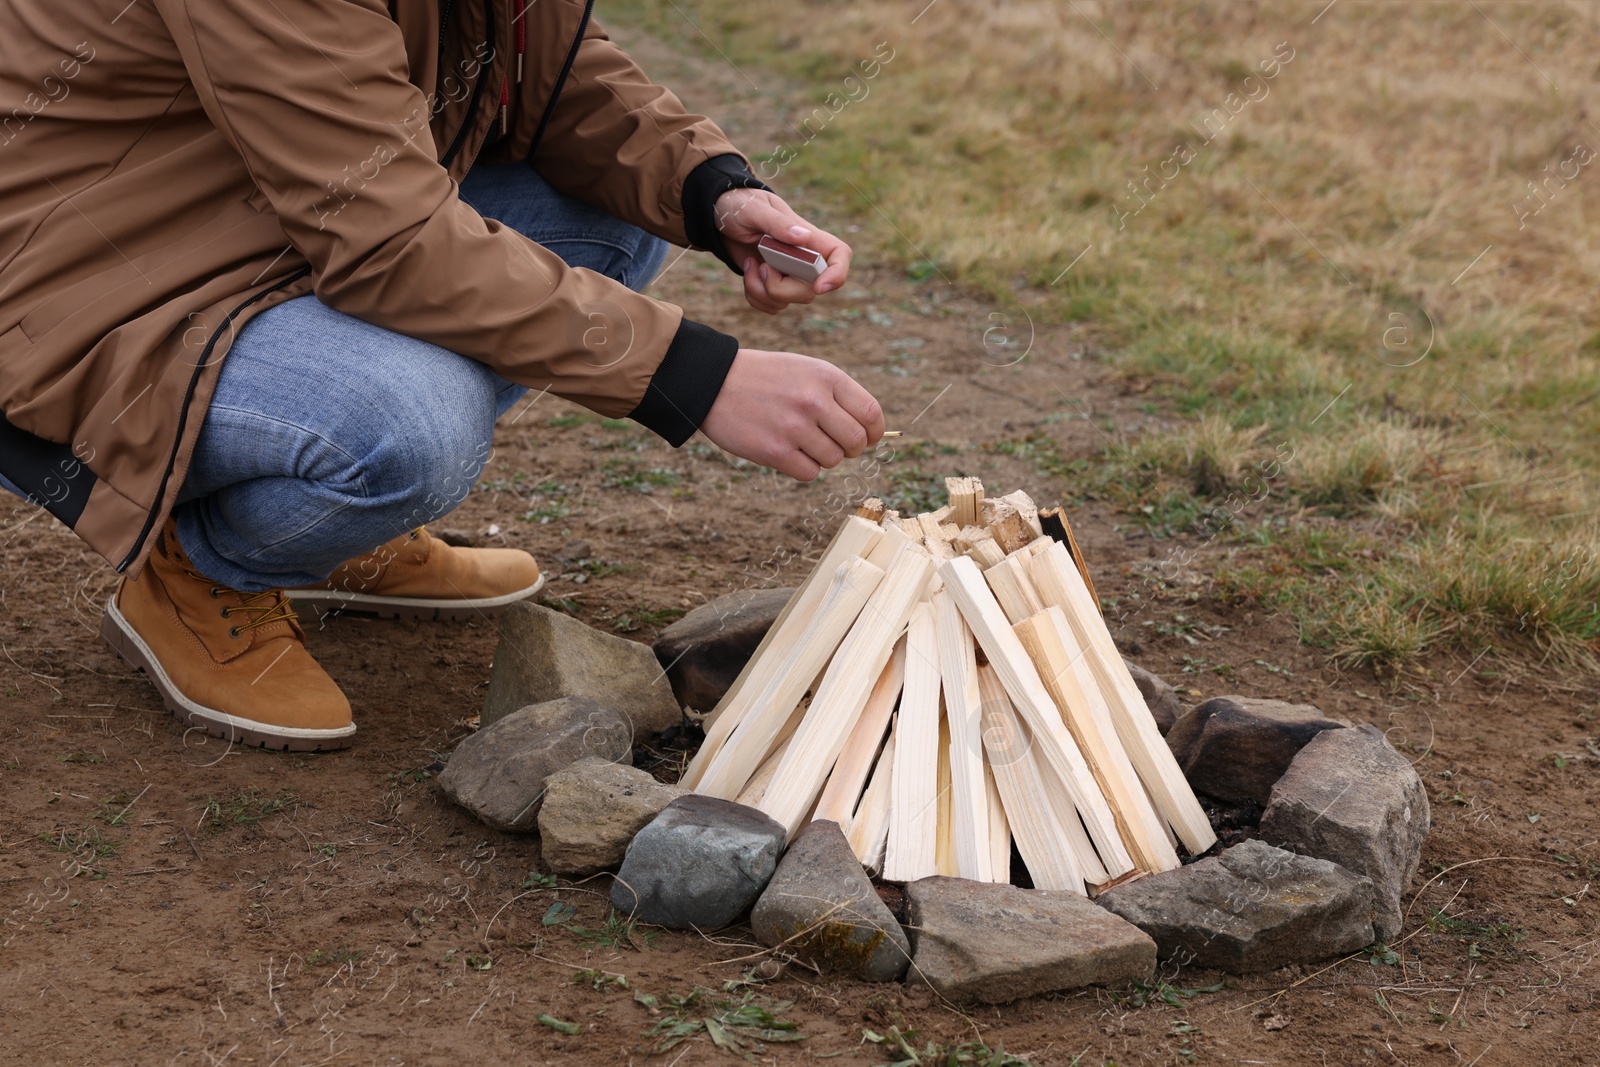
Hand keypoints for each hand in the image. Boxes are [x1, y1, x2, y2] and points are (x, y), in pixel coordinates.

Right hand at [699, 349, 884, 480]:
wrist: (714, 382)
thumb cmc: (766, 378)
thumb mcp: (806, 370)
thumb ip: (838, 395)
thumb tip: (870, 434)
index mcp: (826, 377)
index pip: (871, 414)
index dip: (875, 433)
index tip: (867, 438)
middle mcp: (813, 401)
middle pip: (857, 442)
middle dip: (851, 449)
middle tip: (833, 442)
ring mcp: (794, 427)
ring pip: (834, 460)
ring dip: (823, 457)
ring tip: (803, 442)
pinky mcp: (774, 451)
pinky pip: (809, 473)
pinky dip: (803, 468)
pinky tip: (788, 451)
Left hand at [714, 188, 851, 313]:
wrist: (719, 216)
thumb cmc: (740, 204)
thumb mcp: (755, 209)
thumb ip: (777, 223)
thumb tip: (802, 237)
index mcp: (808, 237)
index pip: (840, 256)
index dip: (837, 274)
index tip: (818, 287)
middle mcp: (804, 259)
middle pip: (811, 291)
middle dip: (781, 289)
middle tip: (762, 267)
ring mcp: (789, 274)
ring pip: (788, 301)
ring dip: (761, 291)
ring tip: (750, 264)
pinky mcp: (773, 285)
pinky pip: (772, 305)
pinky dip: (754, 296)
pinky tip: (748, 272)